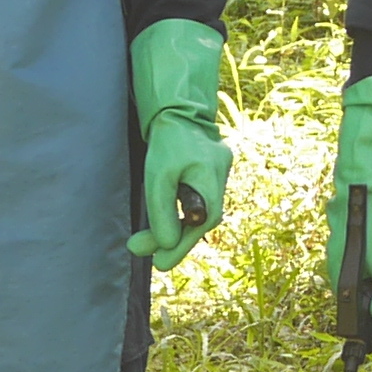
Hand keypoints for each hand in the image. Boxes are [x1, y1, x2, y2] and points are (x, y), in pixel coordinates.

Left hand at [127, 20, 231, 271]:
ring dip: (177, 228)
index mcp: (211, 177)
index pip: (200, 222)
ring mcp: (219, 173)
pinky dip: (181, 214)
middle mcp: (221, 176)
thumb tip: (166, 245)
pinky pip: (198, 200)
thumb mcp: (157, 175)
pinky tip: (166, 222)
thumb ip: (162, 211)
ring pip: (199, 212)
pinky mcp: (210, 170)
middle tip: (155, 262)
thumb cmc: (166, 139)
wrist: (177, 106)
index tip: (160, 264)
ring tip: (150, 243)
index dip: (181, 245)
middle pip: (202, 220)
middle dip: (176, 241)